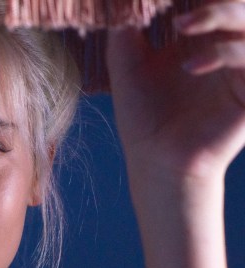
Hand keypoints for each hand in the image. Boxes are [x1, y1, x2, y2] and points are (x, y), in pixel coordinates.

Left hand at [107, 2, 244, 184]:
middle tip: (177, 12)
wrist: (156, 159)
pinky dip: (227, 52)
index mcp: (201, 35)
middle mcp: (225, 45)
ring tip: (181, 27)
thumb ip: (126, 27)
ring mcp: (240, 67)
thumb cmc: (142, 116)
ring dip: (222, 13)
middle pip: (239, 3)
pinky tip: (192, 66)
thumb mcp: (127, 65)